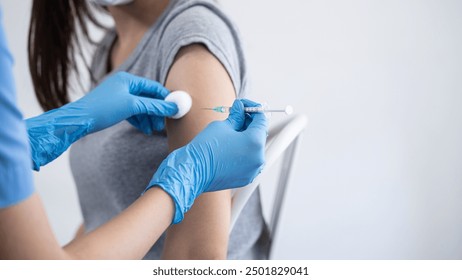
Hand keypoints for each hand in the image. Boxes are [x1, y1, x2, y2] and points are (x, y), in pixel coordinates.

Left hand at [26, 72, 176, 169]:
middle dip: (157, 111)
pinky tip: (144, 128)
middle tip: (163, 124)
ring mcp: (119, 96)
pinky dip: (140, 119)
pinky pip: (133, 112)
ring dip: (149, 117)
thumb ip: (154, 106)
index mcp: (127, 79)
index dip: (165, 98)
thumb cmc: (103, 109)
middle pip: (148, 97)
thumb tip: (173, 106)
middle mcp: (124, 85)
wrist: (78, 120)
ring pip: (141, 106)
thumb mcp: (132, 106)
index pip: (153, 87)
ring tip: (153, 129)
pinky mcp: (115, 107)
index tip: (174, 109)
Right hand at [145, 99, 266, 222]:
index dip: (253, 109)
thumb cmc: (206, 148)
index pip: (261, 119)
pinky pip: (249, 160)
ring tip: (231, 133)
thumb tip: (240, 108)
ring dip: (247, 138)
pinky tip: (231, 147)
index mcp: (255, 142)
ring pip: (255, 148)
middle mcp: (258, 157)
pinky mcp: (246, 177)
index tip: (244, 106)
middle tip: (237, 116)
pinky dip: (244, 152)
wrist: (193, 171)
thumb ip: (237, 116)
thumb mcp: (223, 125)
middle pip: (260, 134)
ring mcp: (253, 169)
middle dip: (249, 124)